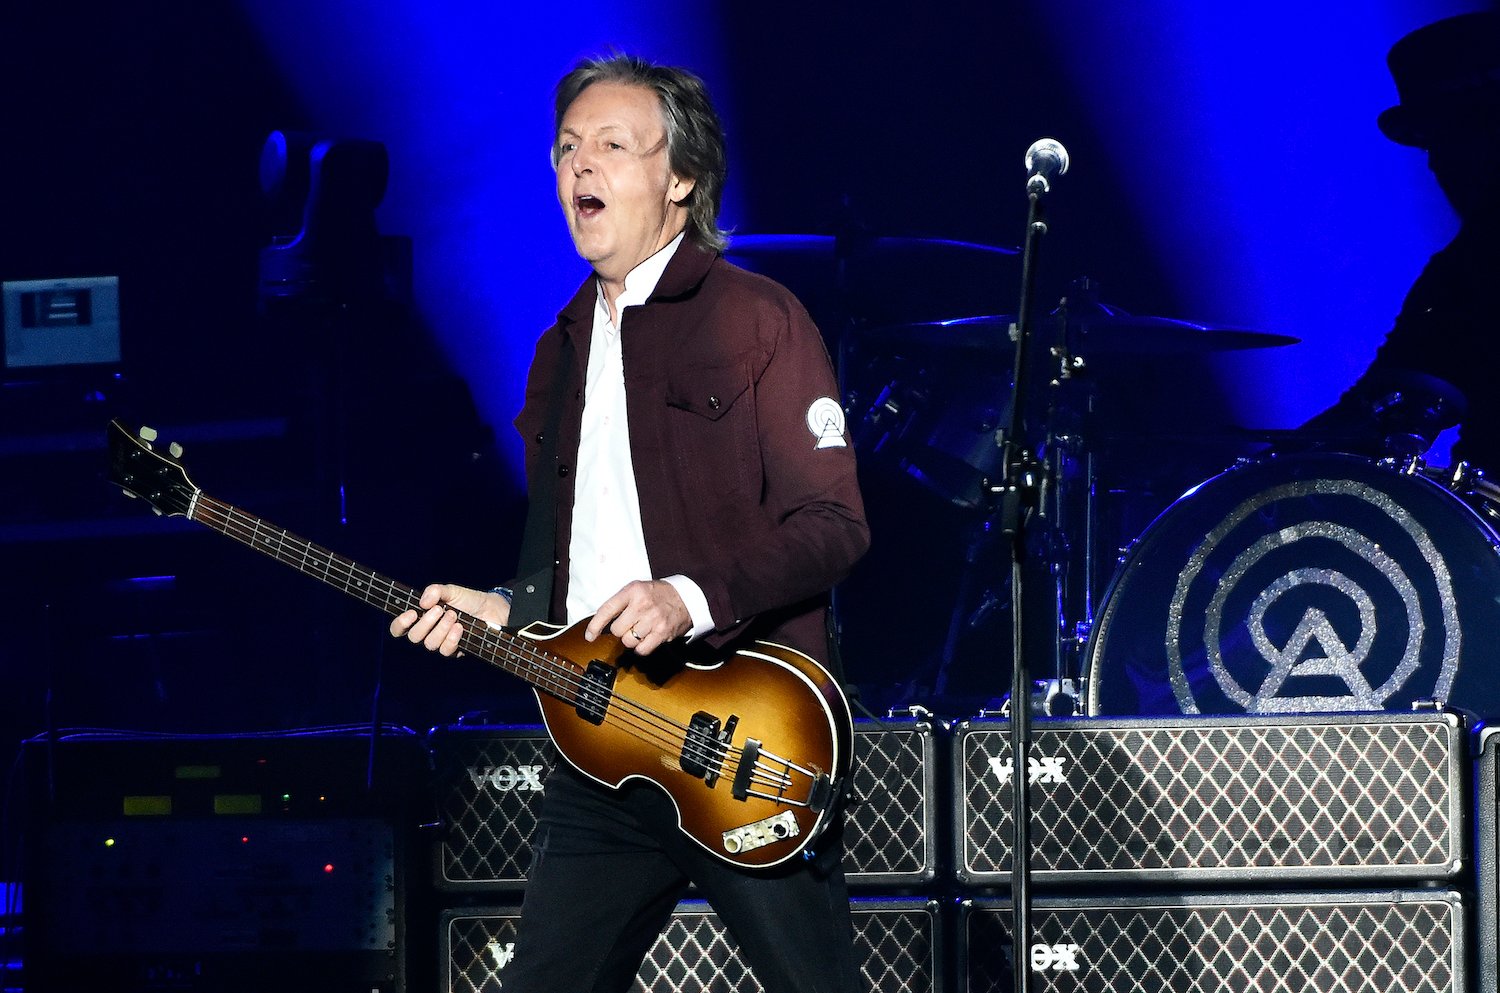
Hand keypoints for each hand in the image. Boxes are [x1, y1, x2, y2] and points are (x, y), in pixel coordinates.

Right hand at [389, 583, 510, 656]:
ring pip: (430, 644)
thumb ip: (435, 591)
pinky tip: (459, 627)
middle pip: (414, 637)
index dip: (400, 624)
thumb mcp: (451, 590)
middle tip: (439, 609)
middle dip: (425, 623)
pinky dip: (452, 638)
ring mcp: (441, 642)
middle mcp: (429, 632)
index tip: (412, 613)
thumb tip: (422, 603)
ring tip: (453, 615)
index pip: (400, 628)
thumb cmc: (468, 600)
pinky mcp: (455, 650)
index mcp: (422, 618)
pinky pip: (446, 650)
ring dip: (441, 628)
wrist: (491, 609)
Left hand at [585, 579, 690, 655]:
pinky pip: (641, 650)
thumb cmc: (658, 594)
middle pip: (617, 630)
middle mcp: (642, 604)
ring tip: (641, 629)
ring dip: (631, 639)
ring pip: (628, 641)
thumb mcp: (638, 588)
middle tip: (630, 624)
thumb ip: (620, 602)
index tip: (589, 636)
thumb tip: (599, 623)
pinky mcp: (662, 633)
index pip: (607, 609)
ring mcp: (653, 619)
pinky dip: (641, 648)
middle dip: (620, 630)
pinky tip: (647, 638)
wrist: (686, 598)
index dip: (595, 625)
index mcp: (633, 591)